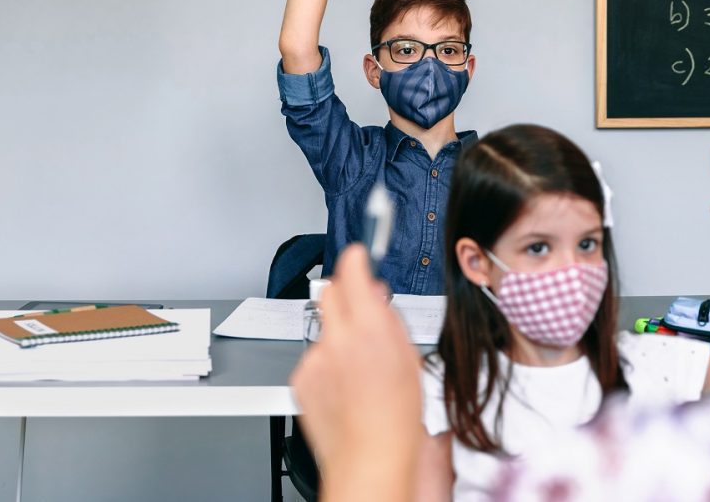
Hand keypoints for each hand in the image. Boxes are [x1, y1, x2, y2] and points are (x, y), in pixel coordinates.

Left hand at [290, 245, 421, 496]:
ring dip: (338, 336)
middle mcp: (337, 336)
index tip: (359, 254)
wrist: (370, 456)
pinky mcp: (300, 377)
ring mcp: (315, 357)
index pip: (352, 271)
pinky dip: (327, 364)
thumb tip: (376, 297)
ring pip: (324, 329)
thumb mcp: (408, 355)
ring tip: (358, 368)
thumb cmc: (396, 415)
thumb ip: (388, 318)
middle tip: (361, 309)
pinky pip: (313, 357)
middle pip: (330, 292)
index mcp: (369, 326)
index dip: (356, 258)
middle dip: (344, 293)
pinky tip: (344, 386)